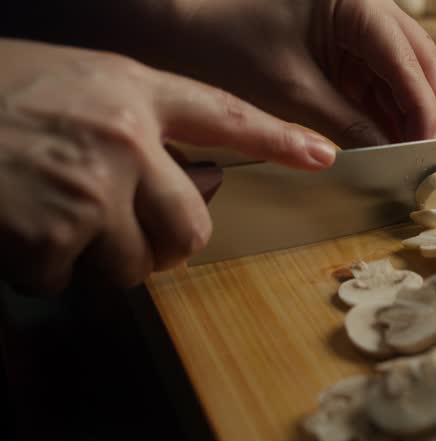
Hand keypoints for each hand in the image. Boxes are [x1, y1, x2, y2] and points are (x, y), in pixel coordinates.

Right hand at [0, 39, 335, 291]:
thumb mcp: (73, 82)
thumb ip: (140, 122)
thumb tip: (203, 176)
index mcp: (129, 90)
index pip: (224, 114)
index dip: (278, 137)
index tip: (322, 156)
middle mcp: (124, 138)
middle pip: (192, 227)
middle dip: (160, 240)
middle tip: (116, 224)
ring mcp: (91, 188)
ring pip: (136, 263)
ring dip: (98, 257)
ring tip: (50, 215)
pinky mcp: (52, 236)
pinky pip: (69, 279)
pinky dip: (41, 267)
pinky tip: (14, 227)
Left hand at [160, 0, 435, 146]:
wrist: (179, 26)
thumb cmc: (226, 42)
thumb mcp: (292, 92)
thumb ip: (349, 125)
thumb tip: (389, 157)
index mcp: (356, 3)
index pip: (408, 61)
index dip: (423, 110)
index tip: (429, 150)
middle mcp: (366, 7)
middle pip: (419, 62)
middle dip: (430, 110)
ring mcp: (357, 24)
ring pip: (405, 71)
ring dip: (413, 113)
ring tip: (417, 156)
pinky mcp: (343, 43)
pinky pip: (378, 78)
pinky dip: (388, 110)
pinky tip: (393, 141)